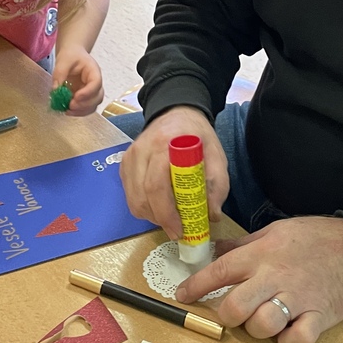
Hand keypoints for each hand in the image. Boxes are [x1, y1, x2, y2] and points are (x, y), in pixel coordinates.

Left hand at [52, 44, 102, 114]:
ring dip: (82, 111)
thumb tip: (55, 90)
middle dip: (85, 104)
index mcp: (94, 71)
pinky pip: (85, 107)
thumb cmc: (70, 55)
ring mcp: (91, 91)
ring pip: (93, 105)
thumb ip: (59, 74)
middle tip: (70, 105)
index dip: (88, 92)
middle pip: (98, 97)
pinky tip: (67, 111)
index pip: (96, 83)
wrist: (72, 55)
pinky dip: (78, 112)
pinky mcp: (85, 97)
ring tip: (68, 110)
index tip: (76, 97)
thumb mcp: (63, 60)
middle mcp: (96, 83)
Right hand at [119, 105, 227, 239]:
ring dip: (151, 215)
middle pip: (142, 196)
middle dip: (159, 219)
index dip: (166, 213)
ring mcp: (129, 157)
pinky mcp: (124, 164)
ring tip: (169, 217)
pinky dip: (143, 206)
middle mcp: (141, 150)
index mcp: (164, 145)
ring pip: (133, 199)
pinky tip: (159, 205)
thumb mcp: (216, 154)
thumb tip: (212, 215)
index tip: (179, 229)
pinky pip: (129, 195)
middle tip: (176, 230)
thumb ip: (217, 184)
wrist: (176, 113)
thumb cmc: (196, 135)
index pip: (156, 185)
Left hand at [177, 217, 342, 342]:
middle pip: (235, 308)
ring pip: (261, 327)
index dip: (196, 286)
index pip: (219, 271)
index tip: (183, 295)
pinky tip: (288, 331)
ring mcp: (297, 299)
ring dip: (257, 328)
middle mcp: (275, 277)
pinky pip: (295, 341)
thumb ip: (243, 244)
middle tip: (233, 312)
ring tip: (264, 319)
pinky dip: (287, 342)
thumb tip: (213, 251)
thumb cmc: (313, 238)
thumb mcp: (274, 231)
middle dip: (227, 315)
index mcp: (262, 254)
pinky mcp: (318, 317)